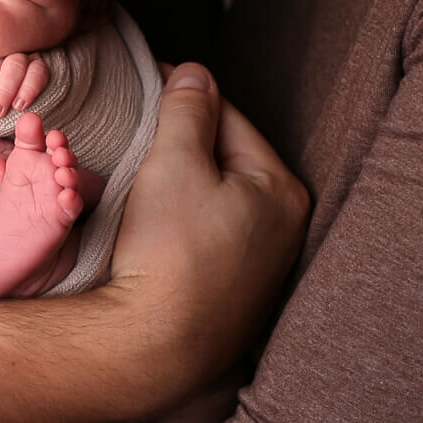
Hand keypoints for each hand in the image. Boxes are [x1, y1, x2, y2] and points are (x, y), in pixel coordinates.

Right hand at [101, 64, 308, 406]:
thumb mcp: (175, 163)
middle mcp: (285, 230)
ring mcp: (261, 270)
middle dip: (185, 142)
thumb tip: (196, 73)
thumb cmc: (169, 252)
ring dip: (183, 184)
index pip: (229, 118)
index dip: (184, 97)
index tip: (146, 85)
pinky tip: (154, 226)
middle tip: (138, 132)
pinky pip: (207, 239)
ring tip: (141, 177)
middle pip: (226, 160)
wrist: (151, 350)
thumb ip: (188, 110)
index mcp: (282, 190)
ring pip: (216, 200)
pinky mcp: (233, 298)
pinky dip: (183, 223)